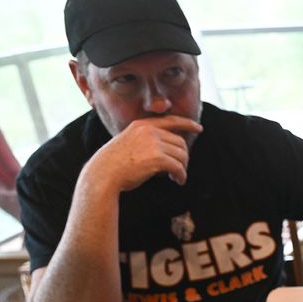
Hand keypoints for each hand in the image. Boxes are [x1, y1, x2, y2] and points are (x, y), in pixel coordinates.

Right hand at [88, 115, 203, 190]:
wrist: (104, 173)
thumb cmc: (115, 163)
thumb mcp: (129, 141)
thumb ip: (147, 139)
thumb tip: (170, 148)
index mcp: (142, 125)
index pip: (171, 121)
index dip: (187, 124)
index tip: (199, 128)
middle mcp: (149, 131)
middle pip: (180, 142)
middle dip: (183, 156)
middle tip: (179, 168)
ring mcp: (154, 144)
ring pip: (182, 155)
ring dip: (182, 167)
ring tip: (177, 176)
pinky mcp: (157, 159)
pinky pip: (179, 166)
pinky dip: (181, 175)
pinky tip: (178, 180)